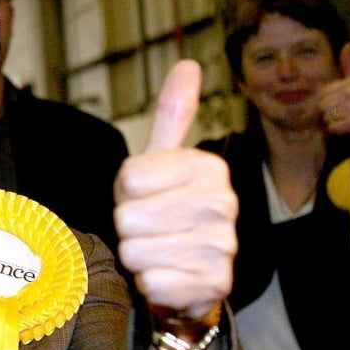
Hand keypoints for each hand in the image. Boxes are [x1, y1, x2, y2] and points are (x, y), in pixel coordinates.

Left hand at [113, 60, 237, 319]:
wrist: (190, 281)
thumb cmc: (167, 216)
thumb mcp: (163, 164)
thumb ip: (173, 116)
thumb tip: (188, 63)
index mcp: (209, 168)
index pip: (129, 178)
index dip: (126, 193)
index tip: (145, 198)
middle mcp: (224, 204)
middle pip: (129, 216)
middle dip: (129, 228)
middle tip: (150, 231)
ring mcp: (223, 247)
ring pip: (137, 251)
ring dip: (138, 258)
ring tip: (159, 254)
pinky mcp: (214, 285)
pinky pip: (153, 282)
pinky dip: (150, 285)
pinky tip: (169, 278)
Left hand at [318, 43, 349, 151]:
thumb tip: (348, 44)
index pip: (324, 93)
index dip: (329, 101)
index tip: (343, 103)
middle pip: (322, 105)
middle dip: (330, 112)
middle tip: (347, 113)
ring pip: (326, 117)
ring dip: (334, 122)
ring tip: (349, 119)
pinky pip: (333, 127)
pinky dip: (338, 130)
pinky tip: (349, 128)